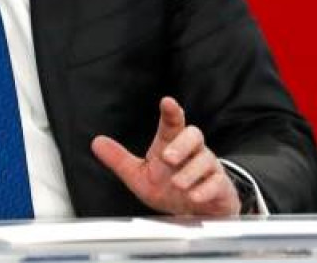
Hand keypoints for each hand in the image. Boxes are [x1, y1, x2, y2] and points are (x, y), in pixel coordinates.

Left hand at [91, 96, 240, 216]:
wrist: (194, 213)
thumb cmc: (168, 189)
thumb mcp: (139, 176)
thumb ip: (119, 160)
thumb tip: (97, 143)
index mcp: (172, 145)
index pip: (173, 124)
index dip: (171, 112)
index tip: (167, 102)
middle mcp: (192, 152)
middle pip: (194, 134)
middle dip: (182, 144)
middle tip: (167, 157)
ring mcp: (207, 168)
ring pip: (206, 159)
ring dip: (190, 171)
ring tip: (178, 183)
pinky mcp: (219, 187)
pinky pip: (217, 183)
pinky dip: (206, 189)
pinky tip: (195, 196)